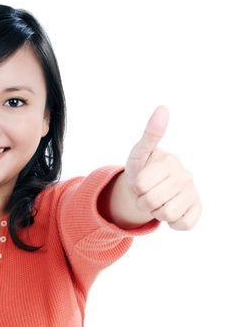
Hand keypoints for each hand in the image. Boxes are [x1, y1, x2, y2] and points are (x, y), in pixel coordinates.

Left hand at [123, 106, 201, 229]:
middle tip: (145, 193)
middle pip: (151, 201)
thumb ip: (150, 134)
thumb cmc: (142, 169)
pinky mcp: (198, 208)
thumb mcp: (139, 153)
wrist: (150, 189)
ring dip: (155, 212)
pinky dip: (172, 223)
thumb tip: (163, 108)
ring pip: (166, 215)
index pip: (139, 185)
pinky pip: (183, 225)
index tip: (138, 180)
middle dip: (142, 201)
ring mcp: (193, 192)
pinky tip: (170, 211)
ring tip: (156, 201)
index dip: (134, 187)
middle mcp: (185, 175)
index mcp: (169, 161)